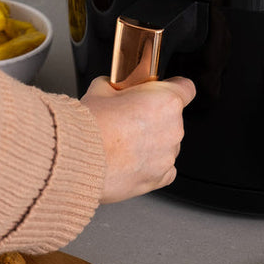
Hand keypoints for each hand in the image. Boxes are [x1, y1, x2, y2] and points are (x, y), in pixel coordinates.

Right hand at [80, 75, 195, 203]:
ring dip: (152, 142)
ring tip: (123, 143)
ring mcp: (168, 155)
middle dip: (154, 117)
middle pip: (172, 118)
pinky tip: (129, 159)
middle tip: (128, 119)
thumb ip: (118, 85)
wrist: (78, 157)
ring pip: (167, 143)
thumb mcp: (101, 88)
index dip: (172, 88)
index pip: (186, 88)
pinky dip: (150, 164)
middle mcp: (173, 128)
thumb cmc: (90, 125)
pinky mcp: (160, 178)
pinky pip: (163, 168)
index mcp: (166, 101)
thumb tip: (115, 86)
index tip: (162, 90)